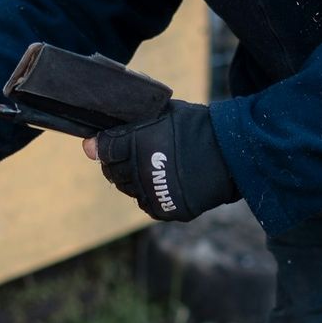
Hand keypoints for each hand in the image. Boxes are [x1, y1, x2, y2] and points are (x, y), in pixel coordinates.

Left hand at [89, 100, 238, 222]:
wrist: (231, 153)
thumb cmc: (196, 126)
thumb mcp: (163, 113)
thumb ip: (129, 124)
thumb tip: (91, 143)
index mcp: (139, 142)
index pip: (105, 149)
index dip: (102, 145)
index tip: (101, 144)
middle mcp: (142, 171)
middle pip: (112, 172)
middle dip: (117, 162)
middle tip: (131, 155)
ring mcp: (154, 192)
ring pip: (128, 189)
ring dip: (133, 179)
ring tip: (150, 167)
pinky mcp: (166, 209)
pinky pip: (146, 204)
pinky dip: (149, 194)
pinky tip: (160, 181)